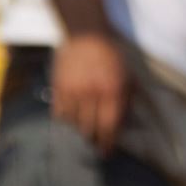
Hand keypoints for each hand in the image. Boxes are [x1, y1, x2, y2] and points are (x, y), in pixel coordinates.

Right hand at [50, 33, 129, 152]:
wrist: (86, 33)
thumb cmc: (111, 55)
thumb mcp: (127, 75)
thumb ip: (128, 99)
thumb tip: (128, 124)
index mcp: (112, 90)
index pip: (109, 126)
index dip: (108, 143)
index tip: (106, 152)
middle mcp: (92, 93)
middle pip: (90, 129)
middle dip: (93, 140)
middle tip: (94, 146)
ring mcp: (73, 90)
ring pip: (73, 123)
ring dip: (78, 131)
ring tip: (82, 133)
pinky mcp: (58, 86)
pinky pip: (59, 113)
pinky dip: (65, 119)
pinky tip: (70, 120)